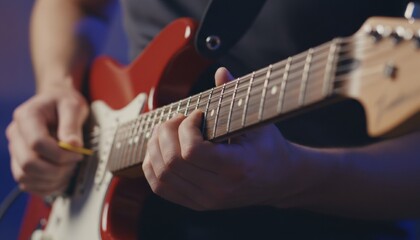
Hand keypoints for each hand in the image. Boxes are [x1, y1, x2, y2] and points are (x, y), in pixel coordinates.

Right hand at [6, 83, 88, 195]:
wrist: (57, 102)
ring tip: (69, 169)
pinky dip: (45, 187)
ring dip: (51, 179)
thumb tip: (73, 146)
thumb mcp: (73, 106)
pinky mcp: (20, 162)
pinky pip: (27, 184)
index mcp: (26, 116)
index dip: (60, 154)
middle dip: (56, 169)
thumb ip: (72, 125)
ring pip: (25, 177)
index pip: (37, 143)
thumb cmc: (64, 102)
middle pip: (28, 164)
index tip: (78, 153)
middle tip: (74, 162)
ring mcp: (15, 150)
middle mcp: (15, 134)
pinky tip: (61, 179)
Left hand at [143, 68, 296, 210]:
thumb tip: (220, 72)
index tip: (198, 115)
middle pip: (172, 162)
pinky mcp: (195, 204)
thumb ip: (236, 96)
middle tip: (179, 120)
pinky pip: (160, 187)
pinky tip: (161, 149)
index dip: (187, 127)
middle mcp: (218, 190)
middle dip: (167, 132)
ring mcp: (204, 201)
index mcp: (236, 169)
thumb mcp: (258, 122)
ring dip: (156, 146)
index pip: (193, 151)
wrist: (278, 180)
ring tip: (169, 131)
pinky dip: (152, 165)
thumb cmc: (269, 148)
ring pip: (162, 174)